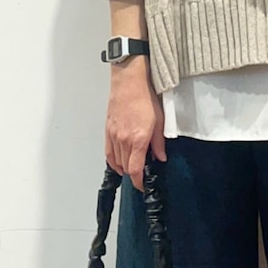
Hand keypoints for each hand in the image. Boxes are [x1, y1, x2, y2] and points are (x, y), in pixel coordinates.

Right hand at [104, 58, 166, 191]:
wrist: (129, 81)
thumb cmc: (145, 96)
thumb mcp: (160, 120)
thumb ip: (159, 143)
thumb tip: (160, 157)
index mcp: (138, 138)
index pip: (136, 169)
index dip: (139, 182)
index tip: (142, 186)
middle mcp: (124, 139)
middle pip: (125, 167)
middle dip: (134, 174)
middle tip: (142, 175)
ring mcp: (113, 135)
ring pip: (116, 161)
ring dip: (124, 167)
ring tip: (132, 167)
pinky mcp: (108, 130)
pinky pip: (108, 152)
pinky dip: (113, 160)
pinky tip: (118, 162)